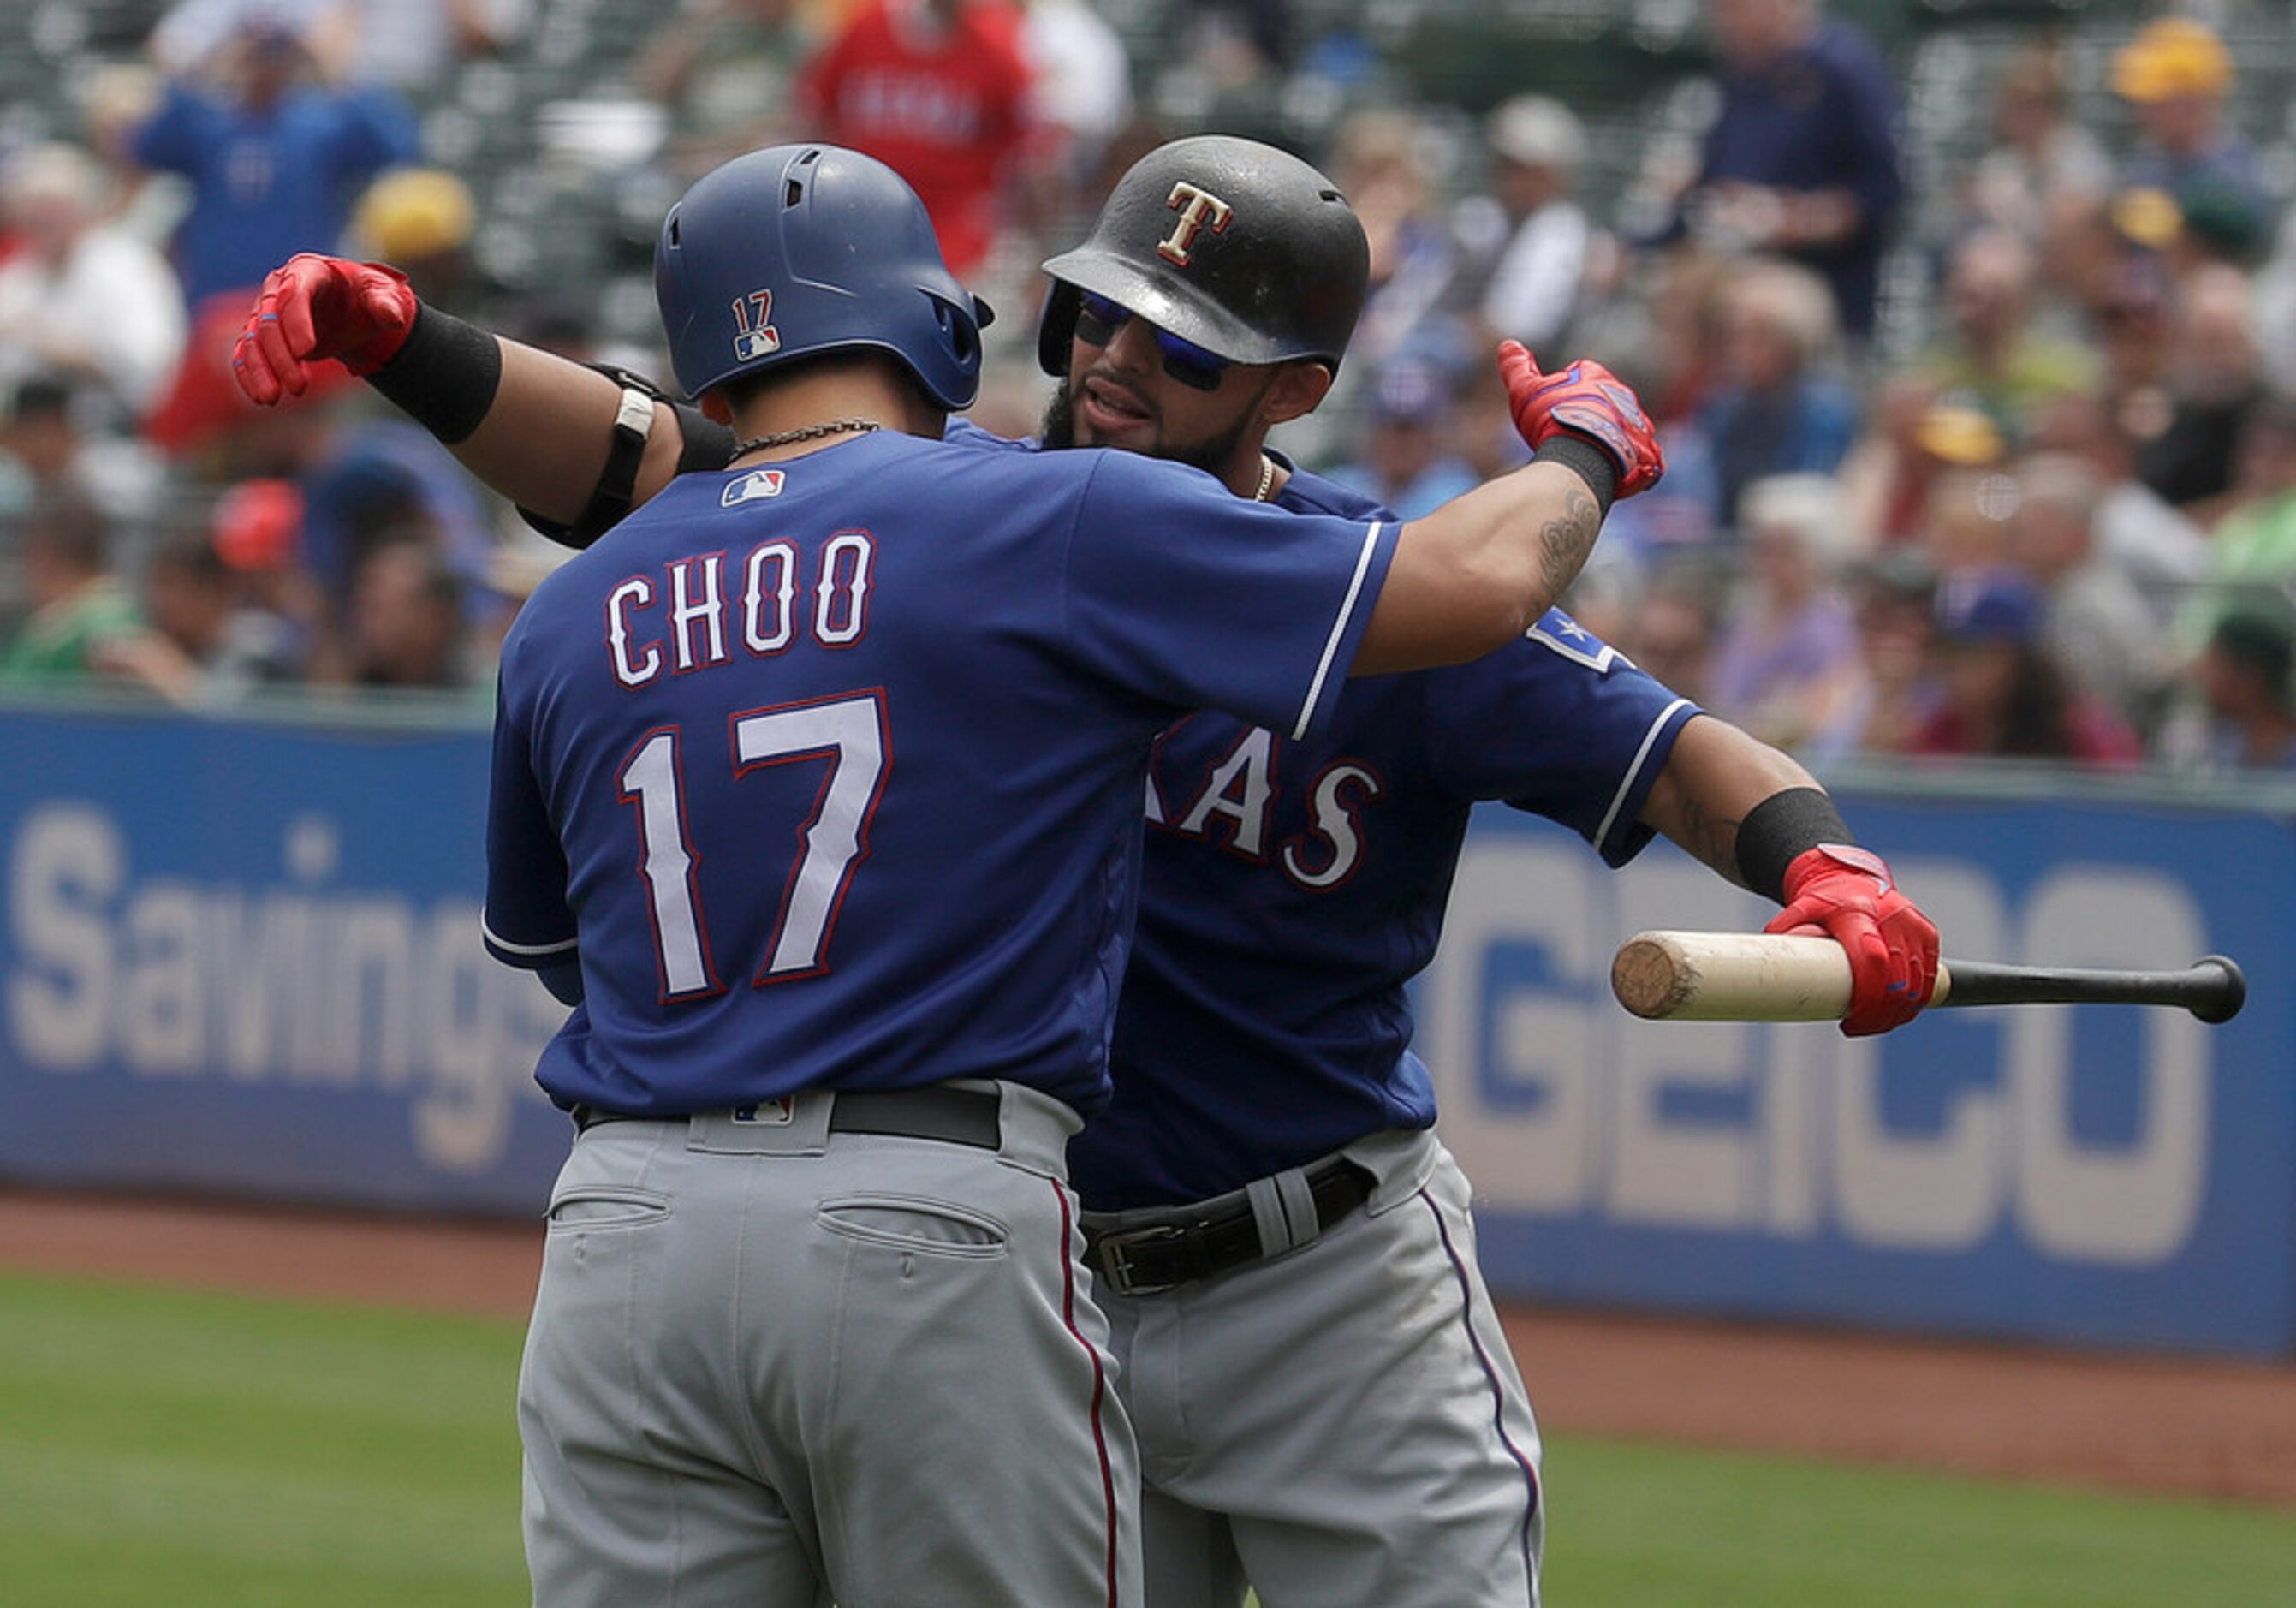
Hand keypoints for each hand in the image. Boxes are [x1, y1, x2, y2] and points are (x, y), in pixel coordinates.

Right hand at [232, 254, 416, 404]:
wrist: (352, 309)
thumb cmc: (366, 297)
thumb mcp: (384, 294)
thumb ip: (387, 303)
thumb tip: (393, 317)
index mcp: (308, 271)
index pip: (294, 293)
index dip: (297, 322)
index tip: (307, 352)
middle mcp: (280, 287)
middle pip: (270, 320)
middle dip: (281, 356)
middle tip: (300, 388)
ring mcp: (266, 311)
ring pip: (253, 339)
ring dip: (261, 369)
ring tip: (271, 399)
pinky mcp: (260, 333)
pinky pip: (245, 352)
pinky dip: (249, 374)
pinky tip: (260, 397)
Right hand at [1497, 341, 1663, 496]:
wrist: (1582, 458)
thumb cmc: (1551, 422)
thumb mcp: (1524, 391)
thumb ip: (1516, 368)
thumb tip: (1507, 345)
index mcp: (1597, 376)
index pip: (1583, 373)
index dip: (1566, 388)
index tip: (1552, 407)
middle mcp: (1623, 397)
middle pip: (1605, 401)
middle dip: (1590, 413)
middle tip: (1568, 434)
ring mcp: (1638, 426)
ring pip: (1625, 427)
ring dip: (1612, 437)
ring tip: (1591, 456)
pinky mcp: (1646, 454)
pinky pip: (1643, 458)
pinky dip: (1634, 465)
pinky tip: (1618, 474)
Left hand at [1765, 844, 1937, 1035]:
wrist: (1848, 877)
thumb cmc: (1820, 902)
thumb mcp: (1797, 911)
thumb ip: (1784, 932)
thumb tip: (1765, 964)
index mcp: (1857, 914)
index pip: (1872, 962)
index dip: (1868, 999)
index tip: (1850, 1021)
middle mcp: (1892, 918)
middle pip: (1899, 983)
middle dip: (1881, 1015)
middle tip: (1858, 1027)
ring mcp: (1914, 926)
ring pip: (1918, 985)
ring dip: (1899, 1013)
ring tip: (1874, 1022)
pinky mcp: (1928, 933)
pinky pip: (1930, 977)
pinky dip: (1917, 999)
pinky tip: (1897, 1011)